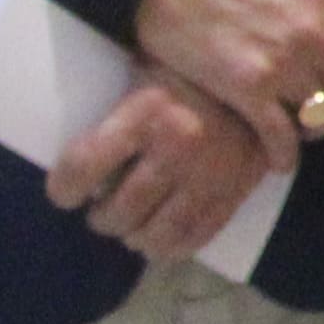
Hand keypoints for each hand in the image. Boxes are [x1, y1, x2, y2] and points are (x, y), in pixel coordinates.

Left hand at [43, 69, 271, 263]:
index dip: (63, 189)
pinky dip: (171, 248)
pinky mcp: (234, 193)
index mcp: (147, 115)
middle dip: (101, 218)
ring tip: (128, 228)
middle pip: (118, 210)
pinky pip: (195, 237)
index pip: (83, 166)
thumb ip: (112, 119)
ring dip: (133, 236)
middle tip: (99, 212)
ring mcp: (209, 176)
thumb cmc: (187, 76)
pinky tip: (159, 240)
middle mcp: (178, 148)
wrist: (259, 81)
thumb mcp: (142, 79)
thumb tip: (80, 169)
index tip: (65, 194)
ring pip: (155, 234)